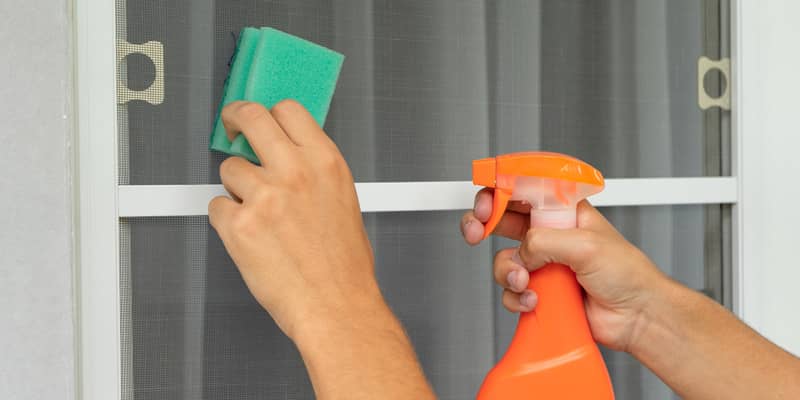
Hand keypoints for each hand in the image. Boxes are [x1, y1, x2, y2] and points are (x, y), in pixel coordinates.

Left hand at [208, 100, 384, 341]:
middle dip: (235, 118)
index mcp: (325, 162)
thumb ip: (314, 172)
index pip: (288, 110)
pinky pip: (217, 207)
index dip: (266, 110)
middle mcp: (295, 172)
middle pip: (251, 117)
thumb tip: (287, 155)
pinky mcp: (239, 224)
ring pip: (229, 169)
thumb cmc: (343, 265)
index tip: (255, 117)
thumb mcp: (342, 200)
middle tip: (232, 128)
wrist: (335, 305)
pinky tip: (250, 236)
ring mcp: (264, 196)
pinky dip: (227, 220)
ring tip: (258, 213)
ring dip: (236, 187)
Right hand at [461, 189, 669, 351]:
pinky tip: (537, 300)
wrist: (635, 317)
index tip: (485, 202)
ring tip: (527, 281)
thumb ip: (544, 241)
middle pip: (501, 219)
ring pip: (503, 260)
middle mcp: (549, 234)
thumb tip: (522, 252)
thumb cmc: (628, 274)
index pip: (523, 189)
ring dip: (509, 272)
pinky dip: (518, 297)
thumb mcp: (587, 245)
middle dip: (483, 224)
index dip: (498, 191)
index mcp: (563, 210)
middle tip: (477, 231)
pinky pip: (511, 290)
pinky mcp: (539, 289)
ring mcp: (542, 262)